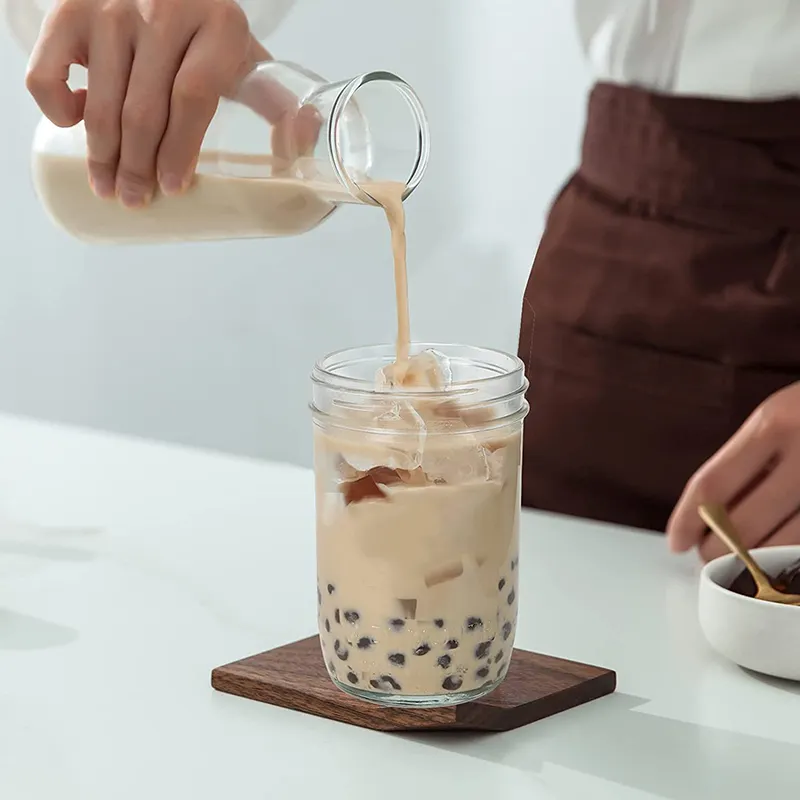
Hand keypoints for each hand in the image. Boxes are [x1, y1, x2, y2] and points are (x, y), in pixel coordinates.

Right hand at [25, 0, 261, 206]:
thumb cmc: (205, 27)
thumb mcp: (244, 55)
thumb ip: (274, 99)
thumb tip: (306, 142)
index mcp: (218, 25)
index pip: (193, 98)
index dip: (180, 150)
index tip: (174, 187)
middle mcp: (162, 10)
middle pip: (144, 111)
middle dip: (139, 168)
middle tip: (137, 200)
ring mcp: (110, 8)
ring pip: (99, 102)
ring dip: (102, 156)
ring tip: (109, 185)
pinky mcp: (68, 10)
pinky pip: (47, 73)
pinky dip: (55, 109)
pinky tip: (74, 124)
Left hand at [667, 382, 799, 560]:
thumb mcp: (782, 418)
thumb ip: (748, 462)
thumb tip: (704, 515)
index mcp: (775, 422)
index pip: (712, 483)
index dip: (687, 519)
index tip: (676, 542)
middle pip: (741, 524)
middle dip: (717, 551)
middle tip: (710, 558)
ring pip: (782, 546)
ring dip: (755, 566)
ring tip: (745, 566)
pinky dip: (794, 563)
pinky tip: (784, 564)